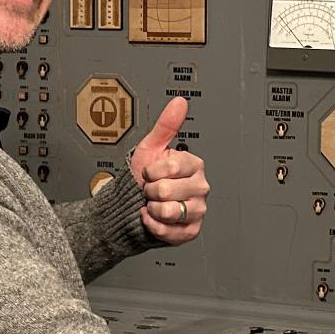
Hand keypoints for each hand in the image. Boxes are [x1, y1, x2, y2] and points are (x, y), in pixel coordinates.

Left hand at [129, 96, 208, 244]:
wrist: (134, 205)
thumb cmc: (143, 177)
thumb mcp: (151, 147)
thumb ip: (166, 125)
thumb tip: (179, 102)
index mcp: (194, 165)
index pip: (170, 167)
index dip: (152, 171)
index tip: (150, 173)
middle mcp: (200, 187)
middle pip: (166, 191)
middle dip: (149, 191)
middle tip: (151, 190)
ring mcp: (198, 209)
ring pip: (168, 212)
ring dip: (152, 209)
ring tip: (153, 204)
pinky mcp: (191, 230)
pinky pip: (169, 230)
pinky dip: (153, 226)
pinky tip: (152, 218)